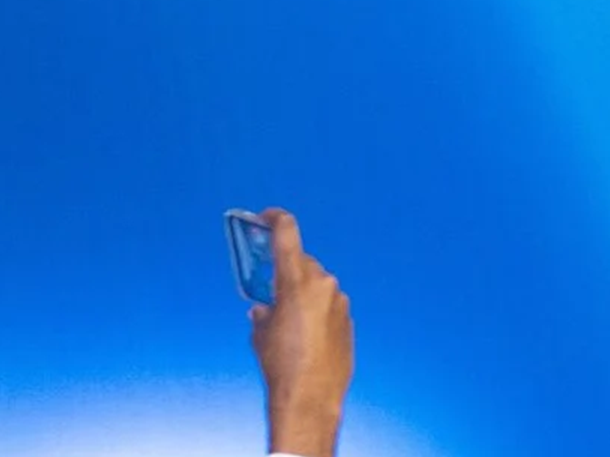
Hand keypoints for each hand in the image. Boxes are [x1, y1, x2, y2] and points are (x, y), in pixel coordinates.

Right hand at [252, 208, 353, 456]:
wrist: (310, 394)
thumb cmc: (281, 363)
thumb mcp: (260, 333)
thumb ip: (262, 311)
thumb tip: (263, 309)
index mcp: (296, 280)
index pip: (287, 233)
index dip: (276, 218)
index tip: (267, 215)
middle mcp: (322, 283)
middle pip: (303, 263)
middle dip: (287, 271)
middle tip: (272, 289)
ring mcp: (340, 300)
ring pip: (318, 285)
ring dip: (303, 294)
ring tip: (287, 321)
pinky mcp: (349, 318)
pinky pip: (329, 305)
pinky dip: (317, 310)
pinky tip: (305, 334)